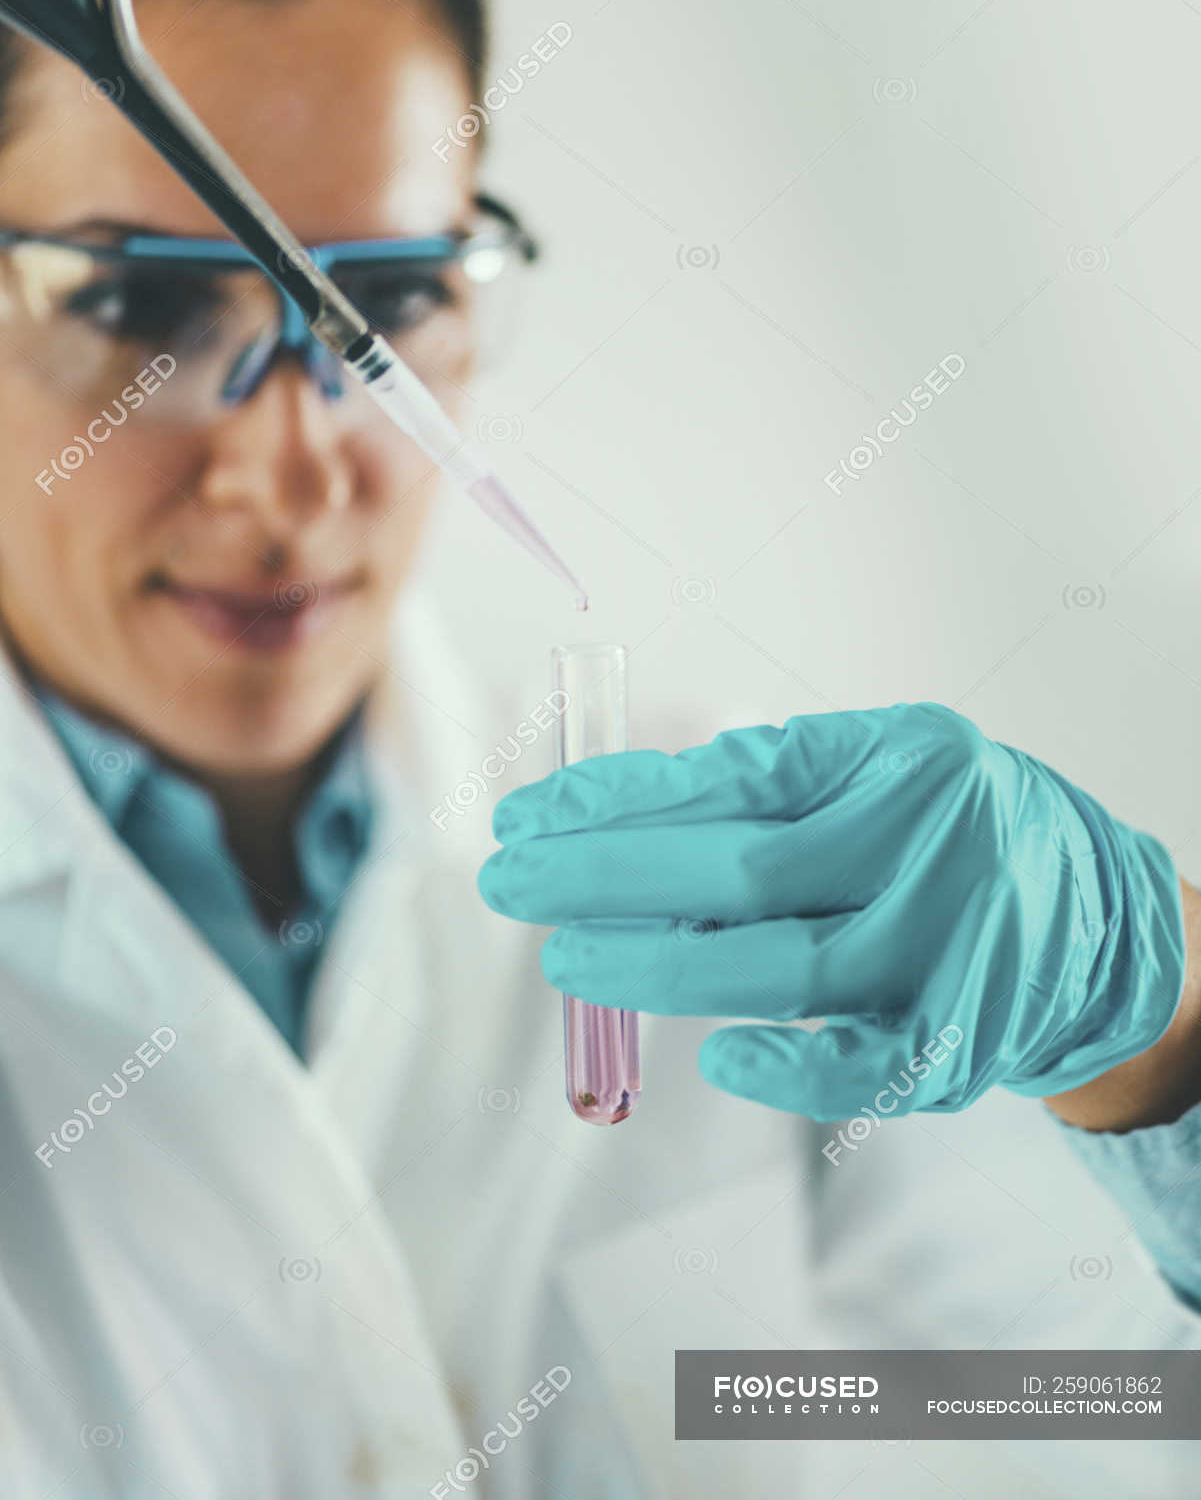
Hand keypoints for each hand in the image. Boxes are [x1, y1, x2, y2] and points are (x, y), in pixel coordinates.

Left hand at [478, 703, 1185, 1120]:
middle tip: (508, 879)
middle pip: (742, 868)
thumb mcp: (879, 768)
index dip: (620, 800)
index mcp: (898, 757)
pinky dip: (791, 1064)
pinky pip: (865, 1065)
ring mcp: (950, 944)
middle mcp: (929, 842)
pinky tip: (717, 1054)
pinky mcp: (963, 1037)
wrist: (1096, 915)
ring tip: (567, 957)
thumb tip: (611, 821)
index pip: (733, 779)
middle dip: (608, 875)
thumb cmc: (952, 828)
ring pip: (785, 965)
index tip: (528, 813)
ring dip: (661, 966)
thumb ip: (772, 786)